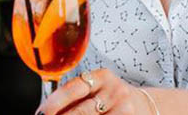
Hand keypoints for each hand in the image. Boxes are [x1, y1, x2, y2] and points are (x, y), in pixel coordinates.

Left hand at [36, 69, 156, 114]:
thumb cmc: (112, 97)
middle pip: (81, 111)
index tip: (41, 113)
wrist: (146, 105)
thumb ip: (75, 95)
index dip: (53, 103)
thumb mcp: (97, 88)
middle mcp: (114, 91)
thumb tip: (46, 111)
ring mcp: (123, 108)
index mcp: (102, 76)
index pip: (73, 89)